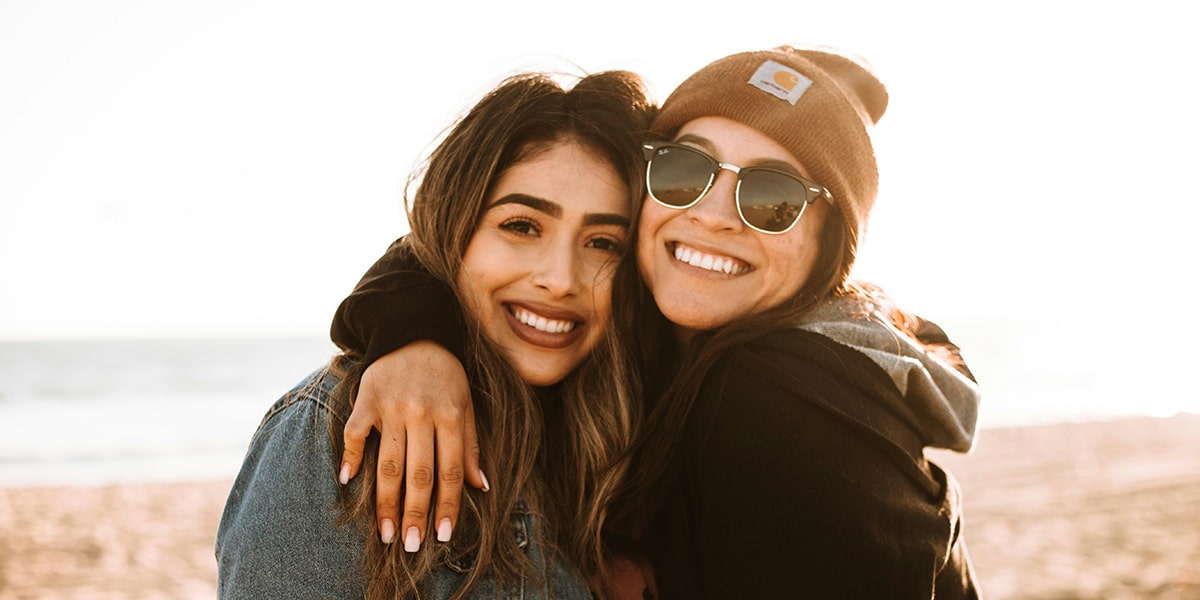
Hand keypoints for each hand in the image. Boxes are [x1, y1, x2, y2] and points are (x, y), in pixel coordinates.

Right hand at [339, 341, 484, 549]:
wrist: (413, 332)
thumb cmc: (445, 374)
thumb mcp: (465, 404)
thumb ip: (470, 445)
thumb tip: (480, 486)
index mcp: (449, 415)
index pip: (450, 470)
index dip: (447, 505)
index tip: (442, 535)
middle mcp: (421, 413)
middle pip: (418, 473)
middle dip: (415, 513)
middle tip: (411, 545)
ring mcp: (391, 407)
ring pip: (387, 462)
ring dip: (385, 501)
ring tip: (385, 532)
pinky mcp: (366, 399)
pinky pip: (354, 433)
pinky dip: (349, 456)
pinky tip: (348, 482)